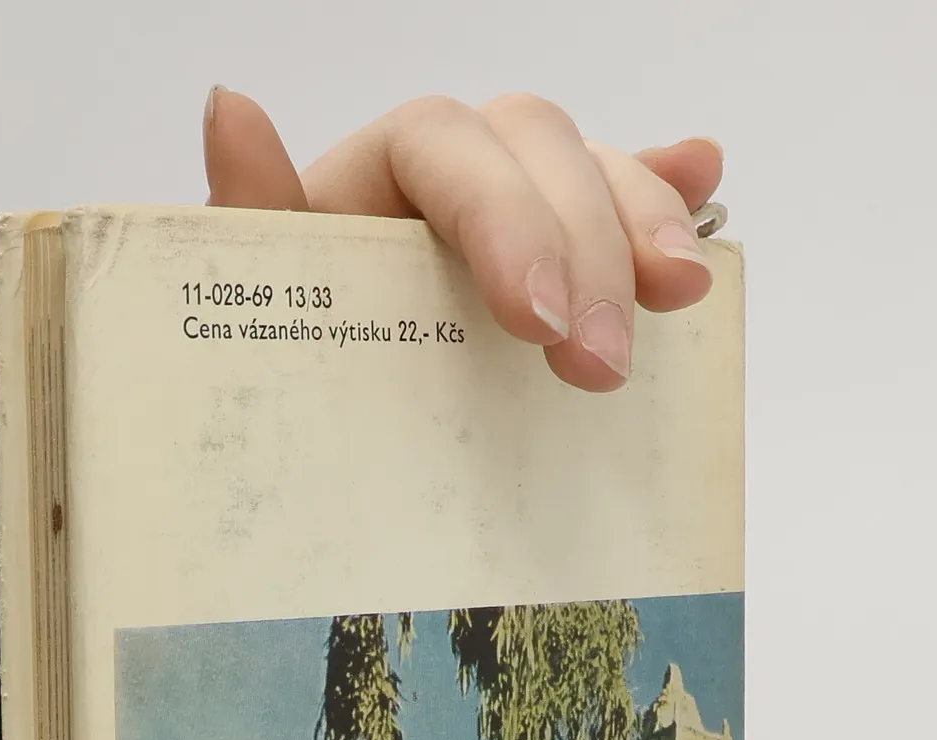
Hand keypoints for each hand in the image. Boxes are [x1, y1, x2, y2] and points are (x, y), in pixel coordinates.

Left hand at [202, 89, 721, 393]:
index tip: (536, 319)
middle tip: (599, 367)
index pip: (442, 144)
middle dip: (585, 248)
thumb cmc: (279, 364)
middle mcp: (448, 176)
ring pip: (591, 166)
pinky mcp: (560, 257)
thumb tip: (228, 108)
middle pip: (534, 147)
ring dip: (644, 224)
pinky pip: (622, 200)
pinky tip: (708, 192)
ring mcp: (515, 209)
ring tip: (678, 299)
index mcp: (368, 181)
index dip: (503, 216)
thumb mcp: (253, 308)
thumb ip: (248, 219)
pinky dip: (666, 196)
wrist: (312, 435)